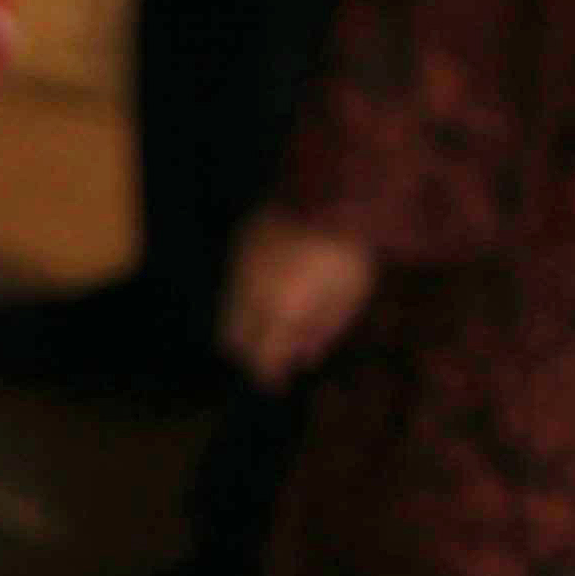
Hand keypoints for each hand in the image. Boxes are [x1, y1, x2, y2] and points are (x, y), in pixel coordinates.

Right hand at [221, 212, 378, 387]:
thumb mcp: (349, 298)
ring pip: (225, 312)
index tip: (276, 385)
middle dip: (248, 354)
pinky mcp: (238, 246)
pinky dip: (242, 299)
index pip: (259, 358)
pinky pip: (230, 285)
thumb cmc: (348, 251)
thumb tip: (304, 360)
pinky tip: (266, 294)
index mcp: (280, 311)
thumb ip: (323, 332)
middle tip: (272, 357)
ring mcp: (238, 268)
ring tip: (270, 326)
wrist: (329, 190)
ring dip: (243, 326)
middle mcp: (249, 293)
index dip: (266, 376)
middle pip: (231, 339)